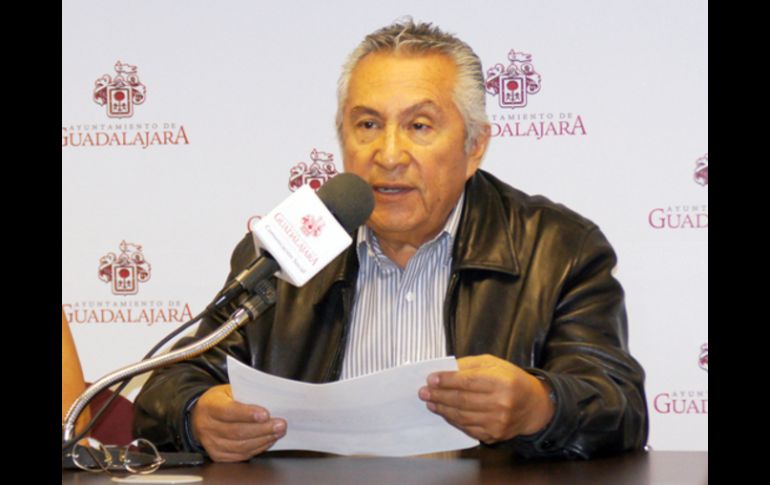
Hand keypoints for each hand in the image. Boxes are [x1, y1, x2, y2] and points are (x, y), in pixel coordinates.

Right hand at [190, 384, 285, 461]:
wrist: (199, 416)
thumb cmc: (220, 401)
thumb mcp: (228, 390)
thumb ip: (245, 394)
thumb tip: (270, 401)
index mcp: (210, 406)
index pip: (229, 411)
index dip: (248, 414)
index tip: (266, 414)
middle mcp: (207, 426)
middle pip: (237, 431)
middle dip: (262, 429)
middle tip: (280, 425)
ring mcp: (211, 443)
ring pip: (240, 446)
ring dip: (263, 440)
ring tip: (278, 433)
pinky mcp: (217, 455)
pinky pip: (240, 455)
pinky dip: (257, 449)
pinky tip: (268, 441)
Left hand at [418, 354, 553, 443]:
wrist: (533, 406)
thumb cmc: (511, 381)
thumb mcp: (494, 364)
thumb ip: (469, 365)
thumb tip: (444, 371)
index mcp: (503, 382)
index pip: (468, 382)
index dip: (447, 381)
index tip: (431, 379)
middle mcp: (502, 404)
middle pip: (462, 400)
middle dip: (439, 395)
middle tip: (424, 392)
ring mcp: (498, 422)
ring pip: (462, 416)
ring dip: (442, 408)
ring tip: (430, 402)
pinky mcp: (494, 435)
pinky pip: (467, 428)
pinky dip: (453, 420)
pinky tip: (444, 412)